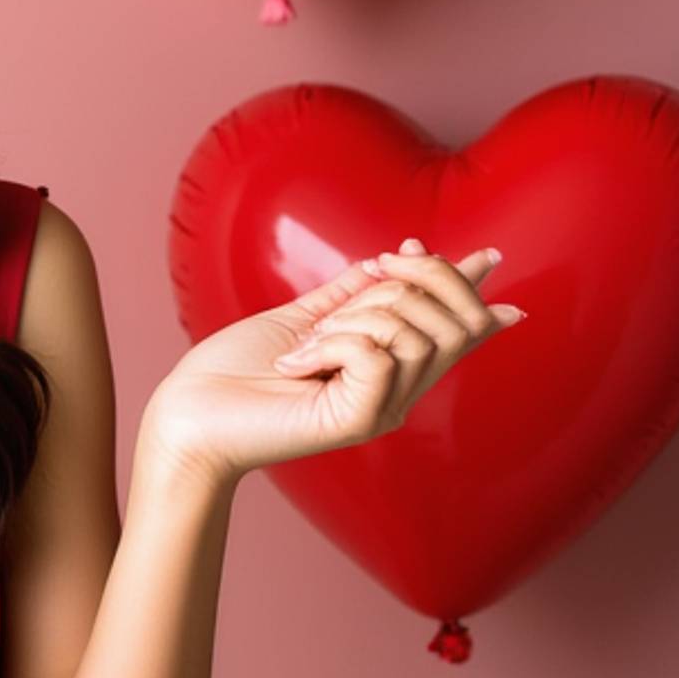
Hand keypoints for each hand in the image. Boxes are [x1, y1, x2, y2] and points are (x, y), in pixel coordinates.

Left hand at [141, 235, 526, 485]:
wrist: (190, 413)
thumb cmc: (236, 371)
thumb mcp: (303, 317)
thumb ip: (352, 293)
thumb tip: (398, 257)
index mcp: (389, 369)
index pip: (456, 330)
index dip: (473, 291)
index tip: (488, 256)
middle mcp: (397, 393)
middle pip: (453, 320)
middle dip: (410, 281)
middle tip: (357, 285)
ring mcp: (383, 409)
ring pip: (413, 332)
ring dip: (352, 319)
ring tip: (306, 347)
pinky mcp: (361, 421)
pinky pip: (377, 354)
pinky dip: (334, 343)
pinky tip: (297, 365)